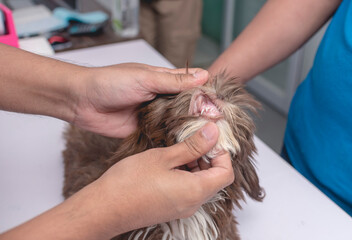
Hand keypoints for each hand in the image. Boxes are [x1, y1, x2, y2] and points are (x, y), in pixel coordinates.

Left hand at [72, 63, 208, 137]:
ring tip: (207, 138)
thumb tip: (203, 75)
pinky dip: (173, 139)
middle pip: (187, 106)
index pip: (191, 84)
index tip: (220, 105)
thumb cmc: (110, 82)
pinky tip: (185, 146)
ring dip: (188, 128)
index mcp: (163, 80)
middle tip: (217, 126)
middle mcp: (161, 97)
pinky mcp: (145, 130)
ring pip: (177, 122)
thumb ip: (173, 81)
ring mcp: (154, 115)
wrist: (82, 102)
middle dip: (200, 114)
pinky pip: (163, 135)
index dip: (206, 93)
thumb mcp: (145, 78)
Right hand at [91, 122, 233, 237]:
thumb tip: (213, 133)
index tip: (210, 138)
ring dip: (196, 164)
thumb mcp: (164, 157)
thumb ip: (192, 146)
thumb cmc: (130, 182)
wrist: (104, 208)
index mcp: (195, 191)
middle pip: (215, 179)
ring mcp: (182, 208)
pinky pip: (188, 190)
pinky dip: (186, 173)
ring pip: (201, 183)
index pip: (226, 173)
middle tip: (193, 139)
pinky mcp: (171, 208)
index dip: (222, 153)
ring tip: (178, 149)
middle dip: (209, 156)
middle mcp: (192, 203)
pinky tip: (169, 161)